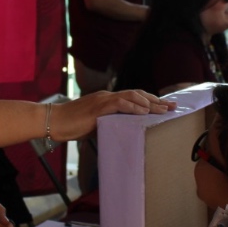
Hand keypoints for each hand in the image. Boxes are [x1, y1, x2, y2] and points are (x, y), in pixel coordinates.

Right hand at [48, 90, 170, 140]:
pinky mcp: (98, 106)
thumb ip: (108, 124)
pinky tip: (144, 110)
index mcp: (108, 100)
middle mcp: (108, 96)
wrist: (54, 122)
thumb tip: (122, 131)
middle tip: (173, 106)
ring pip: (132, 96)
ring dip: (149, 103)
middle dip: (157, 100)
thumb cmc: (71, 126)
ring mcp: (103, 100)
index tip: (165, 107)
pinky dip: (133, 106)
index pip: (134, 98)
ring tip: (163, 109)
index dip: (151, 101)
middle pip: (138, 94)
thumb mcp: (95, 125)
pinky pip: (119, 103)